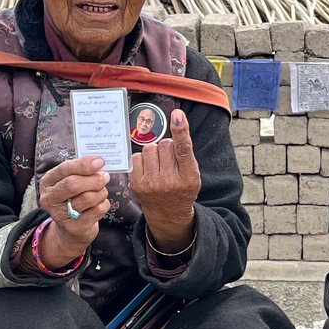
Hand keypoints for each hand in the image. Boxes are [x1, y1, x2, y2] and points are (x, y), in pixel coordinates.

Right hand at [36, 156, 110, 266]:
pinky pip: (97, 210)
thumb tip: (98, 162)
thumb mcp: (71, 181)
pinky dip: (104, 204)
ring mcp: (60, 215)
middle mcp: (49, 199)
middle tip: (105, 177)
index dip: (84, 164)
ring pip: (88, 198)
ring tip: (102, 190)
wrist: (72, 227)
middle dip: (94, 179)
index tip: (100, 161)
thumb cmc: (73, 197)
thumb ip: (81, 171)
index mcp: (47, 182)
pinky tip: (100, 203)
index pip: (64, 169)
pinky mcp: (74, 227)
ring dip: (101, 192)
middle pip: (73, 184)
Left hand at [129, 108, 202, 253]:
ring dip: (154, 152)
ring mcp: (151, 184)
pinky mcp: (136, 184)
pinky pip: (137, 157)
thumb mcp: (192, 173)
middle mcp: (169, 181)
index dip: (180, 130)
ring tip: (159, 166)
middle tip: (170, 161)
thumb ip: (184, 151)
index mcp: (188, 177)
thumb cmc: (182, 187)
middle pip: (164, 144)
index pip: (183, 149)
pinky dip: (143, 160)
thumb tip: (176, 119)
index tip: (177, 115)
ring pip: (150, 148)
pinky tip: (149, 170)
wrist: (169, 213)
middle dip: (167, 147)